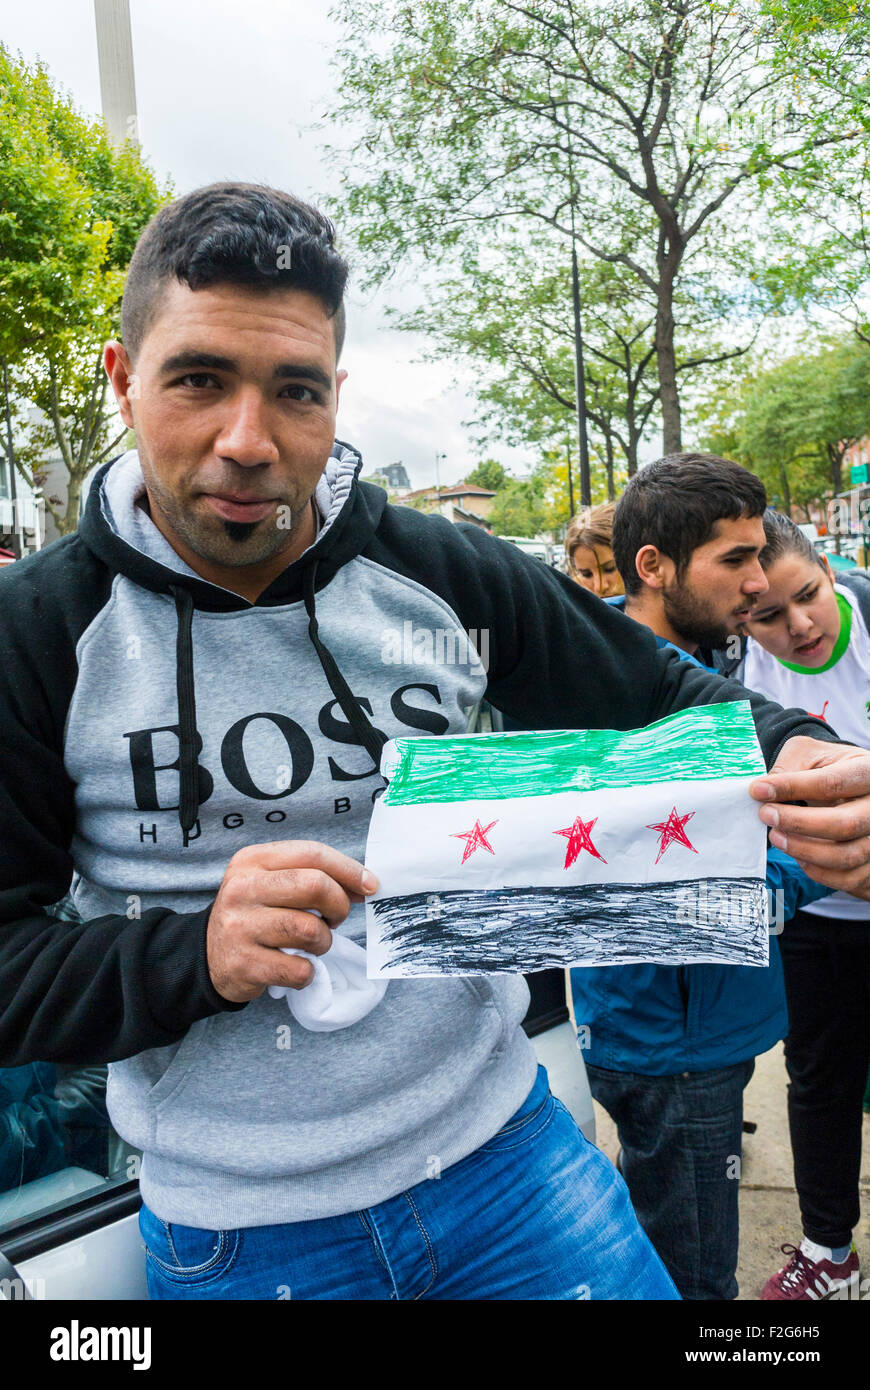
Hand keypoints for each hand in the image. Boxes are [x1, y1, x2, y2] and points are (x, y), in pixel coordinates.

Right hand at [206, 840, 378, 1002]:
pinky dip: (308, 972)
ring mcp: (240, 927)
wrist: (208, 956)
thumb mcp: (272, 883)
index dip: (349, 869)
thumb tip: (365, 885)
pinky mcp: (244, 964)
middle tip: (335, 919)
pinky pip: (299, 969)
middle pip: (315, 886)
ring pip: (311, 930)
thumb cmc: (255, 914)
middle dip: (339, 906)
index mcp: (252, 860)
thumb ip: (312, 876)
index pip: (312, 853)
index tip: (370, 886)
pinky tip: (296, 966)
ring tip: (313, 944)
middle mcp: (243, 889)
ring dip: (324, 942)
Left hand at [750, 736, 869, 898]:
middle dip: (798, 824)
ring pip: (847, 856)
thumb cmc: (822, 767)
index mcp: (867, 771)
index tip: (758, 791)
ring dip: (804, 851)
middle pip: (846, 824)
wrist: (843, 785)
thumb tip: (762, 793)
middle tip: (765, 816)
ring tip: (776, 837)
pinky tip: (798, 857)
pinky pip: (850, 879)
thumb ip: (787, 768)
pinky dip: (819, 872)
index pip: (832, 783)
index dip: (792, 788)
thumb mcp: (807, 754)